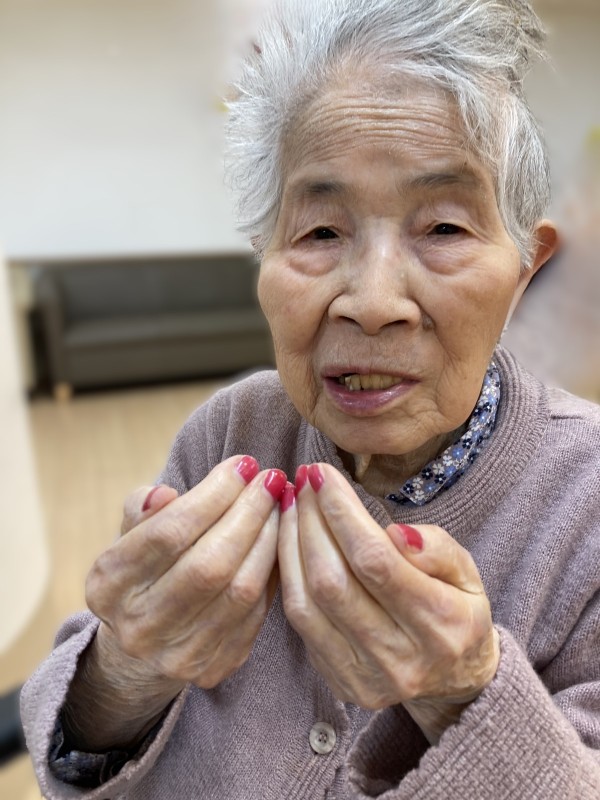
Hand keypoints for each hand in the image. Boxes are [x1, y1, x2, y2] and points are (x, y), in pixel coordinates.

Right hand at [86, 455, 286, 689]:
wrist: (143, 641)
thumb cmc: (145, 567)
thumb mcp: (131, 533)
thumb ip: (143, 508)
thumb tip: (164, 494)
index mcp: (108, 583)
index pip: (169, 532)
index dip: (213, 494)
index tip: (244, 464)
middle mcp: (137, 626)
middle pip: (210, 564)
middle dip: (249, 513)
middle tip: (272, 480)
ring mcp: (176, 655)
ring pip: (241, 590)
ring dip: (270, 539)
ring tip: (281, 505)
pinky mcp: (212, 670)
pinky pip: (257, 614)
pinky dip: (274, 572)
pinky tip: (281, 541)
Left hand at [278, 463, 498, 741]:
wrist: (455, 679)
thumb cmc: (457, 609)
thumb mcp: (467, 572)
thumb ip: (437, 549)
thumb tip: (394, 533)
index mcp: (441, 623)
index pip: (376, 560)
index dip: (341, 512)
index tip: (322, 474)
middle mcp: (401, 658)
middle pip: (334, 580)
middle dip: (310, 521)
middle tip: (302, 480)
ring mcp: (366, 677)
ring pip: (308, 603)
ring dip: (290, 544)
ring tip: (290, 504)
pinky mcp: (339, 683)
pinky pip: (299, 623)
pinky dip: (288, 575)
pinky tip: (287, 540)